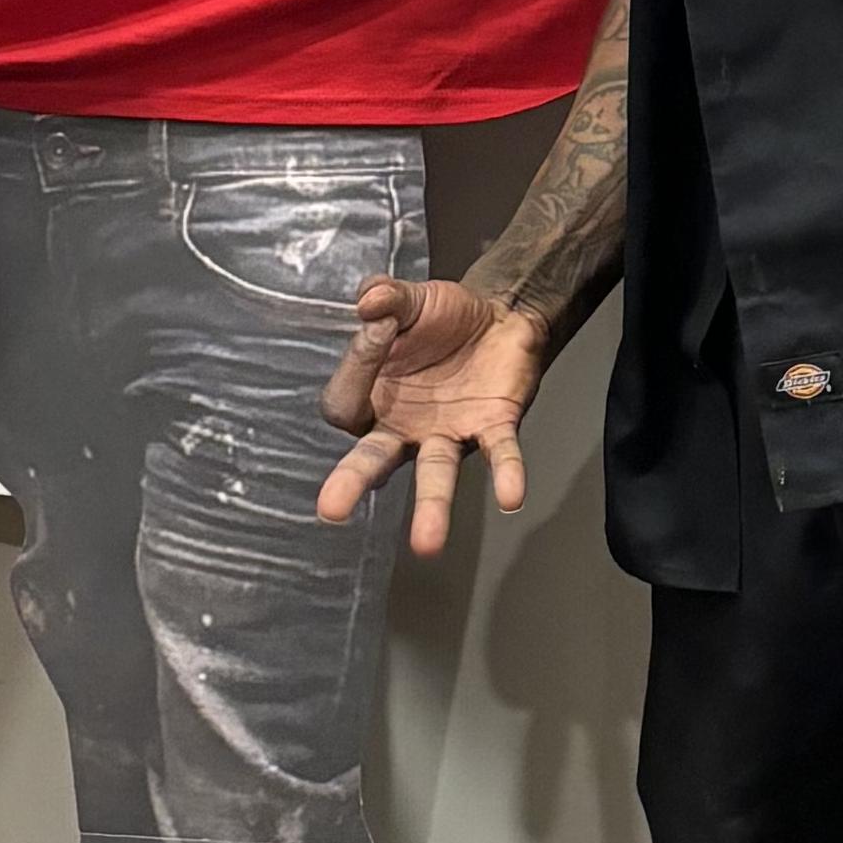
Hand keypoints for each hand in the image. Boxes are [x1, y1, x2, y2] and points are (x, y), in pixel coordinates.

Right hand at [320, 276, 552, 556]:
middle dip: (351, 482)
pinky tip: (511, 498)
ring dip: (432, 507)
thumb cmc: (443, 319)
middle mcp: (404, 427)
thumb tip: (367, 301)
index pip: (345, 403)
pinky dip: (507, 475)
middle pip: (372, 461)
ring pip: (435, 474)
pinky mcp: (493, 426)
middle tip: (330, 511)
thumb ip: (386, 297)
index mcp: (372, 398)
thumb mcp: (410, 300)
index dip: (357, 364)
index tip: (379, 325)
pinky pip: (499, 454)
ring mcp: (448, 433)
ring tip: (427, 545)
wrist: (501, 316)